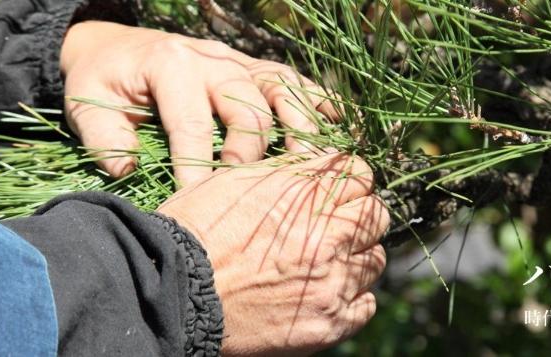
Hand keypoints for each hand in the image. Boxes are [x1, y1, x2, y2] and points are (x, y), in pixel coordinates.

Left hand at [60, 21, 339, 186]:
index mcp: (172, 68)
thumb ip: (102, 136)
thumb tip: (128, 169)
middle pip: (249, 107)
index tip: (200, 206)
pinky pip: (293, 80)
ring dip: (301, 128)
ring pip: (282, 90)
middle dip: (253, 154)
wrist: (118, 46)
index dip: (198, 168)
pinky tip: (338, 127)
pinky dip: (318, 101)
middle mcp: (213, 60)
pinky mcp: (255, 67)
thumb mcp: (87, 104)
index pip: (193, 123)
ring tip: (314, 167)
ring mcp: (239, 61)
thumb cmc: (106, 82)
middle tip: (253, 194)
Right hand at [157, 153, 388, 355]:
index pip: (360, 173)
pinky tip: (325, 295)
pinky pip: (366, 305)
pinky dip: (352, 299)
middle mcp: (326, 233)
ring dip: (357, 259)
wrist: (173, 294)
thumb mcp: (233, 181)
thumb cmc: (192, 234)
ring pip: (375, 260)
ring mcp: (331, 280)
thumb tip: (316, 165)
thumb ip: (284, 172)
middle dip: (359, 218)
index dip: (350, 182)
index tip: (340, 193)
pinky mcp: (329, 321)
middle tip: (336, 229)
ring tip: (327, 265)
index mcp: (303, 193)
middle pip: (377, 214)